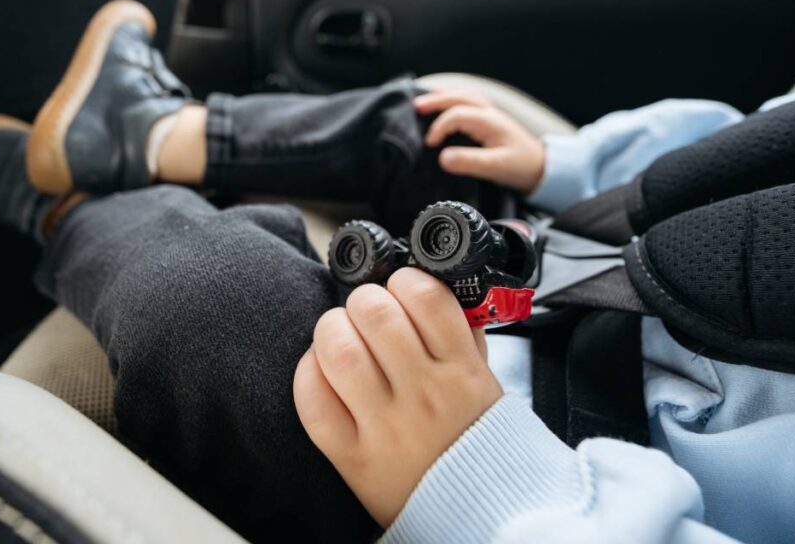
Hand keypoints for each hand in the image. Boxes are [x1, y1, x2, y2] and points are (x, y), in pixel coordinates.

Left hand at [293, 268, 502, 526]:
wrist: (477, 513)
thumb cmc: (476, 443)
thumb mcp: (486, 383)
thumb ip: (463, 337)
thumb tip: (429, 292)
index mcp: (463, 373)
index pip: (428, 299)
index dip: (405, 280)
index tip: (401, 287)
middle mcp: (425, 395)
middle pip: (377, 315)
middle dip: (364, 300)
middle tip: (365, 311)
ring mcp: (387, 426)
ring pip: (341, 351)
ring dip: (333, 329)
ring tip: (341, 335)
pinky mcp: (353, 456)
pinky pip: (315, 402)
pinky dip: (309, 373)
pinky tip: (321, 370)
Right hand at [415, 89, 545, 192]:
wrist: (543, 169)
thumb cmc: (521, 167)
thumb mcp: (495, 167)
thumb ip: (469, 162)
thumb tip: (442, 158)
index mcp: (489, 122)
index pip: (456, 115)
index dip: (439, 127)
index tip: (429, 145)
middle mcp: (489, 113)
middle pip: (459, 97)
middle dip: (435, 100)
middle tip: (415, 107)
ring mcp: (491, 114)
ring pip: (464, 96)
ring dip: (444, 96)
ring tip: (424, 100)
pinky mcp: (491, 121)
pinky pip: (469, 102)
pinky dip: (453, 100)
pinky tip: (445, 105)